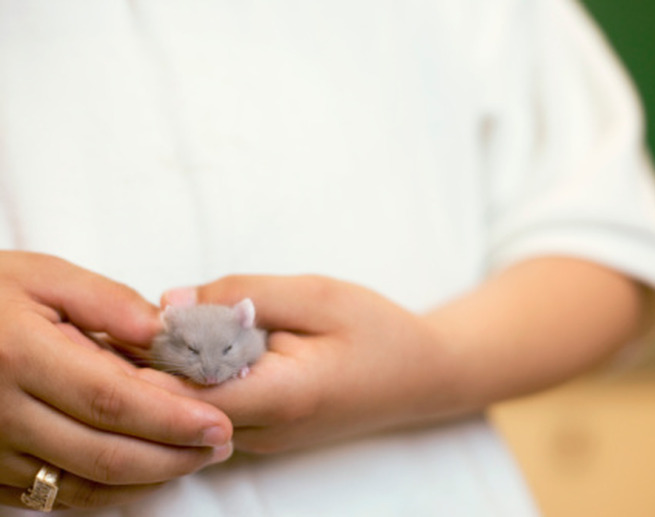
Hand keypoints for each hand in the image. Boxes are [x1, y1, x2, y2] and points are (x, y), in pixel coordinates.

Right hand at [0, 252, 233, 510]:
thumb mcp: (43, 277)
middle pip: (103, 453)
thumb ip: (109, 302)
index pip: (111, 399)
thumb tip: (166, 332)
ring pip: (82, 485)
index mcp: (19, 355)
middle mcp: (2, 412)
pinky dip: (109, 491)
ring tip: (195, 458)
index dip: (170, 418)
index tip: (218, 422)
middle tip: (219, 445)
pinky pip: (56, 496)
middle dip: (172, 456)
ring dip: (148, 480)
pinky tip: (146, 472)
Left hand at [151, 275, 459, 453]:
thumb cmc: (377, 331)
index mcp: (280, 395)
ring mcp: (263, 439)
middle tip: (141, 309)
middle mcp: (264, 431)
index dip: (141, 354)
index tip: (125, 315)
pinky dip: (196, 375)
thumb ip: (243, 293)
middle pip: (175, 404)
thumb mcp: (317, 294)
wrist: (422, 376)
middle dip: (147, 358)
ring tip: (167, 321)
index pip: (179, 390)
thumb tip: (169, 300)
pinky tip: (201, 341)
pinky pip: (211, 408)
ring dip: (169, 367)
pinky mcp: (264, 433)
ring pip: (188, 410)